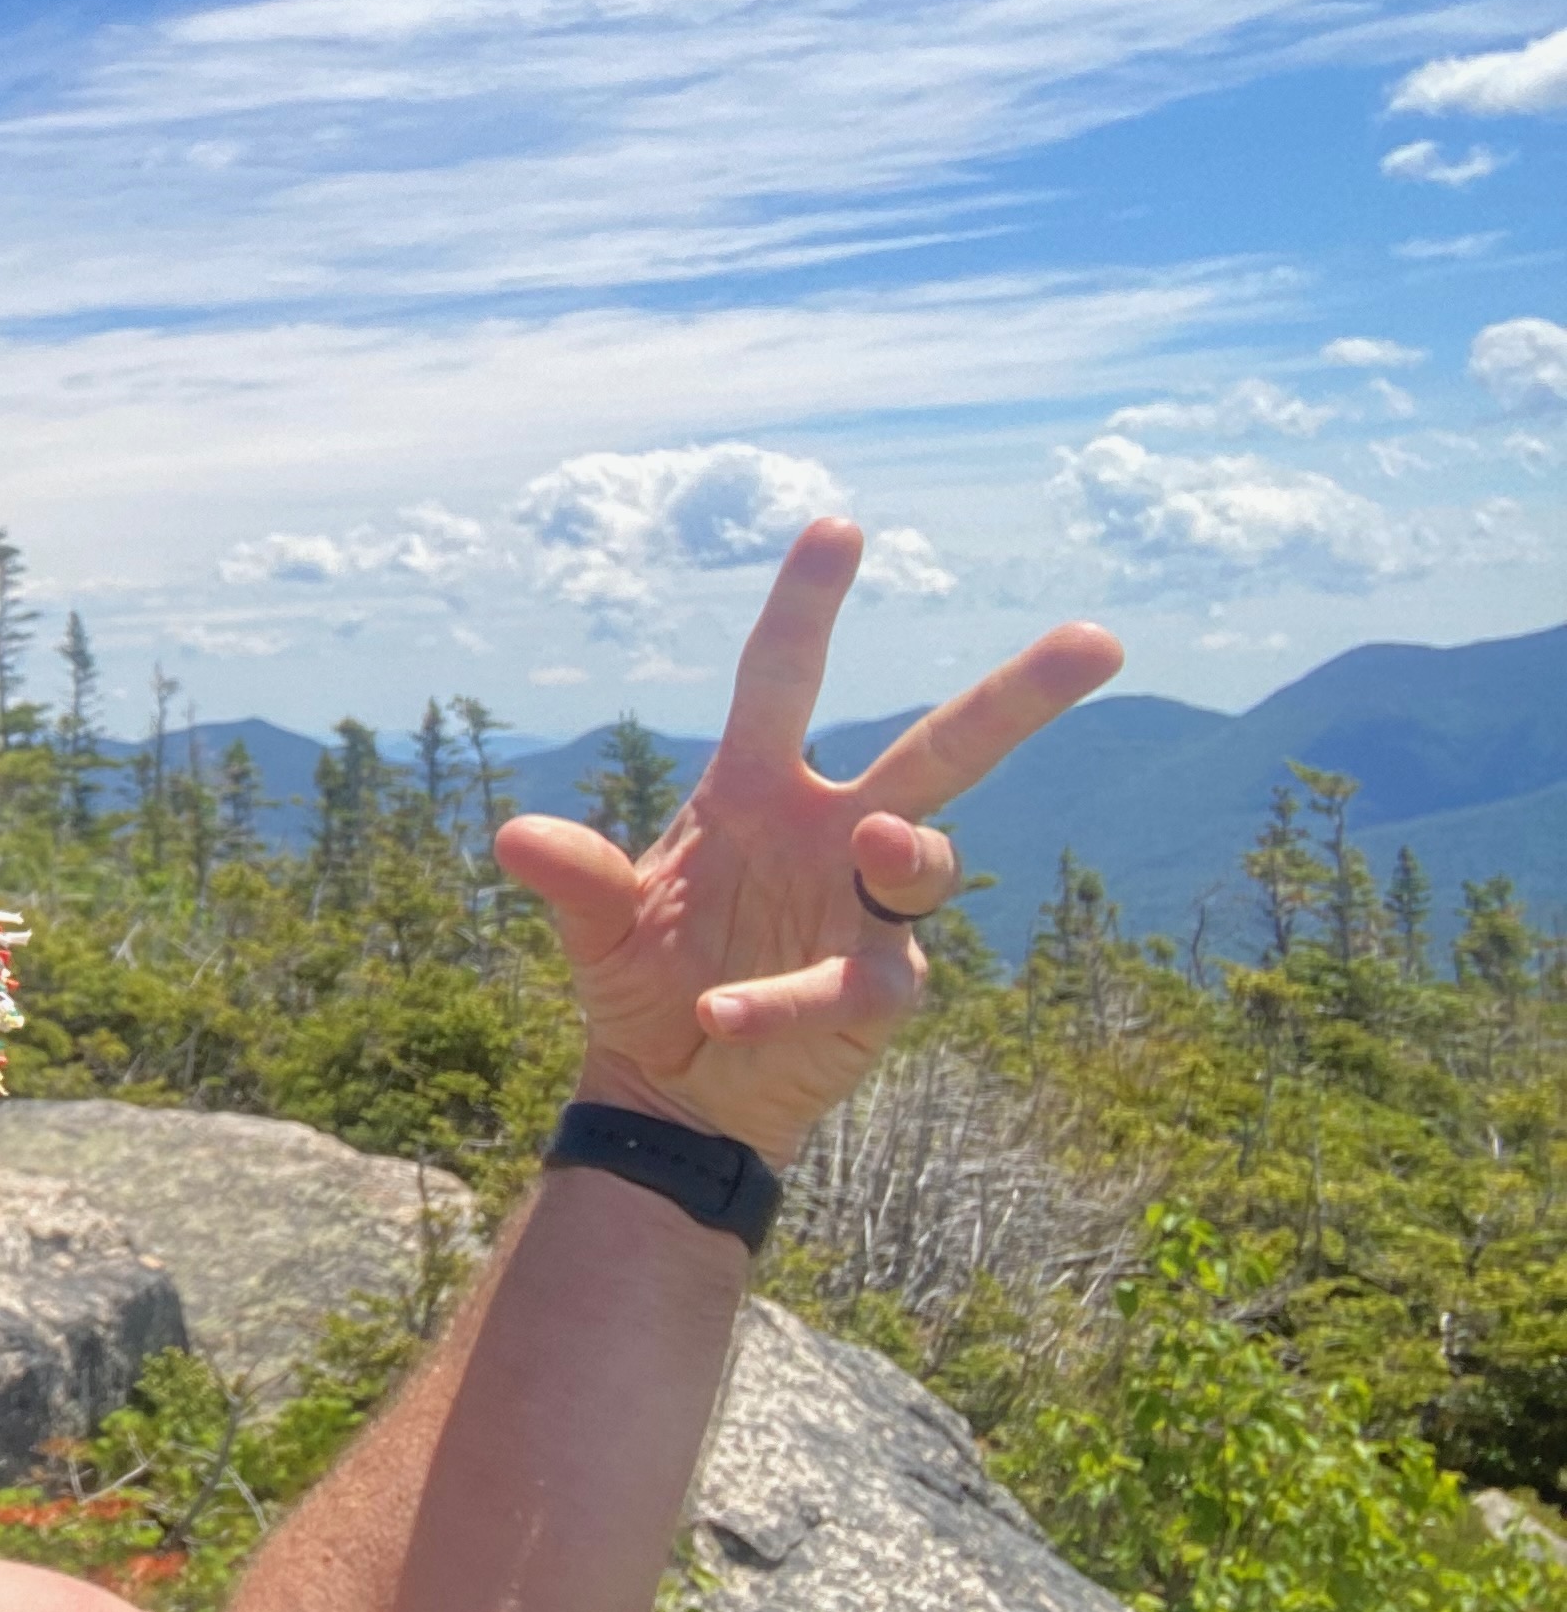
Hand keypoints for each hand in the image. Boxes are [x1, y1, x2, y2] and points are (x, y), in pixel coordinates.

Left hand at [491, 519, 1122, 1165]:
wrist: (671, 1086)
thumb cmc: (645, 980)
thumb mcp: (598, 925)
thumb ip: (575, 878)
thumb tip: (512, 837)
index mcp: (757, 790)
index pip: (784, 679)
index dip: (808, 607)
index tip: (837, 525)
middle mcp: (831, 833)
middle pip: (939, 750)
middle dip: (1016, 695)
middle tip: (1099, 639)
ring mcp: (866, 910)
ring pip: (923, 856)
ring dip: (905, 847)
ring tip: (877, 837)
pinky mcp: (879, 992)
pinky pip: (858, 981)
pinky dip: (789, 999)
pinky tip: (724, 1015)